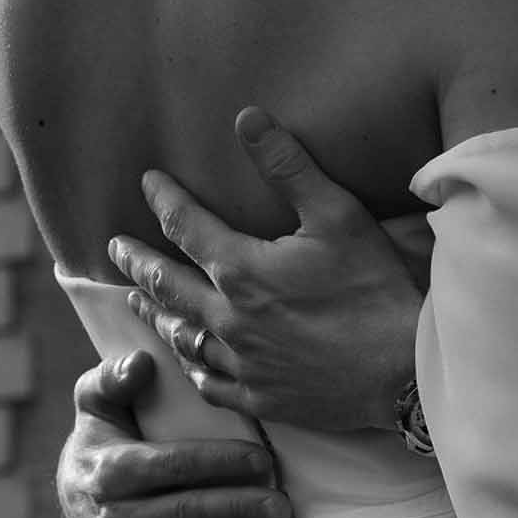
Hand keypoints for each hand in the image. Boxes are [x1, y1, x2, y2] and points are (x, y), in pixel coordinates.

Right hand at [58, 349, 291, 517]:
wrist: (74, 490)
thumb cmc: (102, 436)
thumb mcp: (96, 401)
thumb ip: (113, 378)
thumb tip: (141, 363)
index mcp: (112, 469)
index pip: (173, 465)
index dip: (219, 463)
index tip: (262, 460)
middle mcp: (116, 513)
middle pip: (184, 511)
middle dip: (236, 508)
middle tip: (281, 505)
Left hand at [109, 108, 423, 433]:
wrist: (402, 371)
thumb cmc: (375, 290)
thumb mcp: (337, 216)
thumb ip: (288, 167)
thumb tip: (247, 119)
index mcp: (241, 270)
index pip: (185, 225)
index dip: (164, 198)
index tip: (149, 182)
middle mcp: (228, 319)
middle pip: (168, 285)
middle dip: (138, 262)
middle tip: (115, 248)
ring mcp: (242, 363)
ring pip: (181, 336)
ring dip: (154, 313)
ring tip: (135, 299)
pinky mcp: (262, 398)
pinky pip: (211, 384)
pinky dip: (192, 368)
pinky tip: (187, 361)